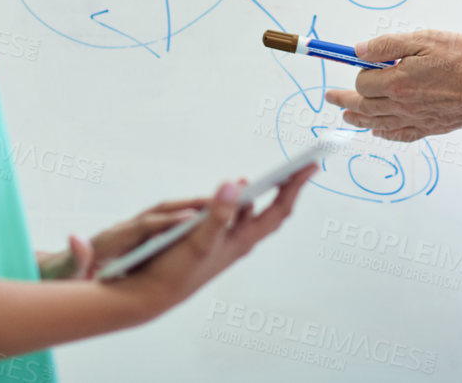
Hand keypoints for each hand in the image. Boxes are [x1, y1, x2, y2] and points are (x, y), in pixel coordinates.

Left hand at [37, 197, 209, 279]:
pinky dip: (193, 217)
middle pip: (162, 211)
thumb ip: (73, 257)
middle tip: (226, 198)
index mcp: (112, 239)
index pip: (143, 226)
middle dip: (193, 204)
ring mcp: (135, 229)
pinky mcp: (142, 234)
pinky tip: (215, 220)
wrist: (59, 268)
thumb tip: (75, 240)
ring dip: (197, 207)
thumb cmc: (63, 274)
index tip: (192, 216)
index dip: (166, 221)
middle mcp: (125, 229)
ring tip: (231, 204)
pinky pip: (171, 221)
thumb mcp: (64, 271)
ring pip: (170, 213)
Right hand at [107, 168, 315, 318]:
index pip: (279, 210)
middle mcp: (239, 240)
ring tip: (275, 178)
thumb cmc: (176, 271)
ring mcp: (226, 240)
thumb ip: (217, 214)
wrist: (150, 294)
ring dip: (263, 194)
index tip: (311, 166)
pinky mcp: (212, 240)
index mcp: (243, 240)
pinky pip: (234, 217)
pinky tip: (236, 194)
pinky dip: (240, 202)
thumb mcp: (198, 241)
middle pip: (272, 211)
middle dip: (285, 188)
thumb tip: (234, 185)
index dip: (296, 187)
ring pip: (253, 214)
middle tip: (297, 168)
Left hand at [325, 30, 461, 141]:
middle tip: (330, 97)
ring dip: (357, 118)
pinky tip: (378, 131)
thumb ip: (389, 46)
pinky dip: (384, 133)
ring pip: (376, 122)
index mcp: (397, 82)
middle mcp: (401, 105)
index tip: (363, 62)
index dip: (360, 70)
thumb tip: (359, 51)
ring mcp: (414, 119)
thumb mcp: (425, 40)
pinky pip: (399, 135)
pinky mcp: (428, 127)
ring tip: (345, 115)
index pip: (363, 81)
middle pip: (364, 105)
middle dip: (344, 99)